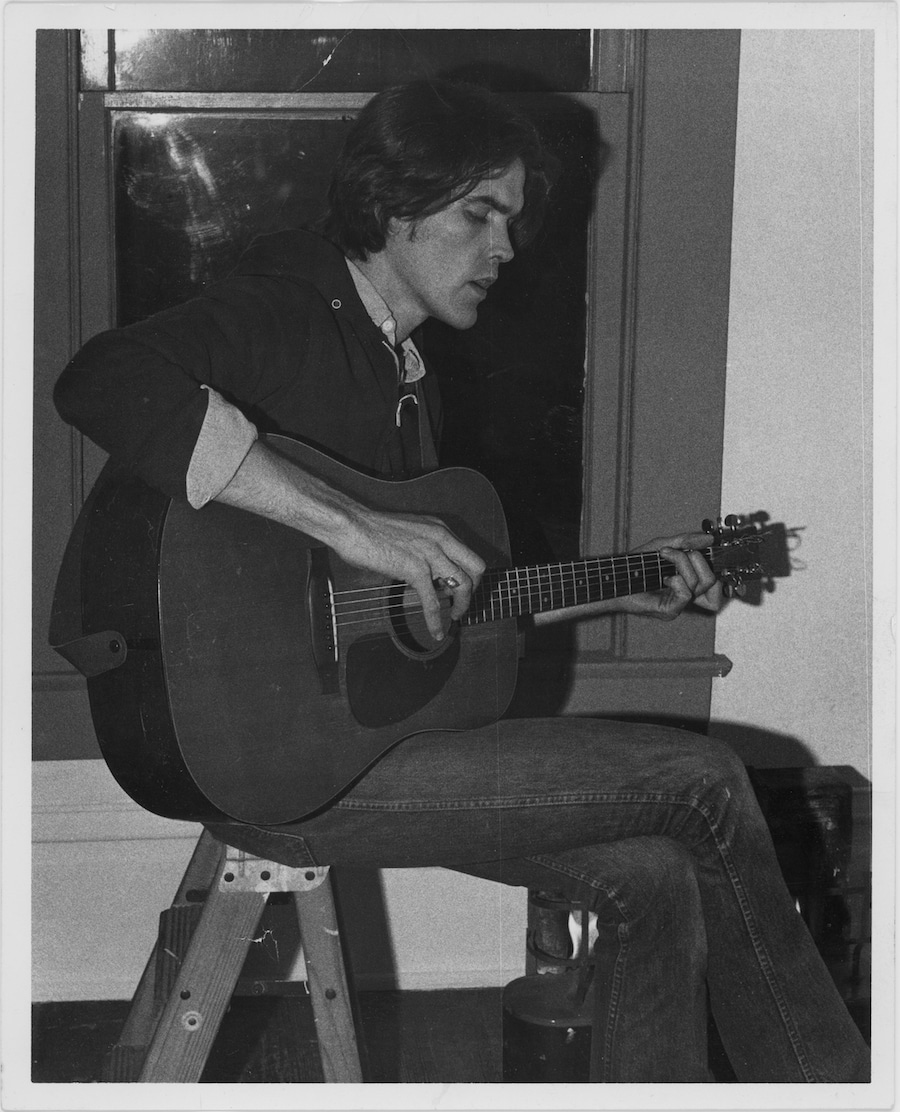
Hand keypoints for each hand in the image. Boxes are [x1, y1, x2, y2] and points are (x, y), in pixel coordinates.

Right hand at [331, 506, 485, 640]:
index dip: (469, 575)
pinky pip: (433, 601)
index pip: (468, 554)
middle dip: (474, 589)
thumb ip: (423, 549)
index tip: (459, 589)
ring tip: (455, 617)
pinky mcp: (415, 570)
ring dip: (462, 605)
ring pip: (463, 585)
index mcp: (440, 530)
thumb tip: (427, 574)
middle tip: (462, 602)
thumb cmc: (370, 530)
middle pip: (477, 567)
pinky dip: (436, 621)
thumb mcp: (409, 534)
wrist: (351, 525)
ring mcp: (430, 554)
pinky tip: (436, 632)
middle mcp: (441, 538)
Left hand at [624, 532, 722, 620]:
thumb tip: (709, 539)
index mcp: (687, 582)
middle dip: (698, 559)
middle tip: (677, 551)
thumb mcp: (662, 546)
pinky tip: (664, 577)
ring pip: (700, 584)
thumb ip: (685, 541)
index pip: (717, 584)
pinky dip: (677, 580)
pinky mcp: (670, 610)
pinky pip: (686, 594)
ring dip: (682, 563)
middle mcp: (686, 594)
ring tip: (664, 557)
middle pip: (712, 581)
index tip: (704, 550)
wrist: (614, 577)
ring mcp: (679, 604)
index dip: (717, 567)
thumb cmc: (634, 565)